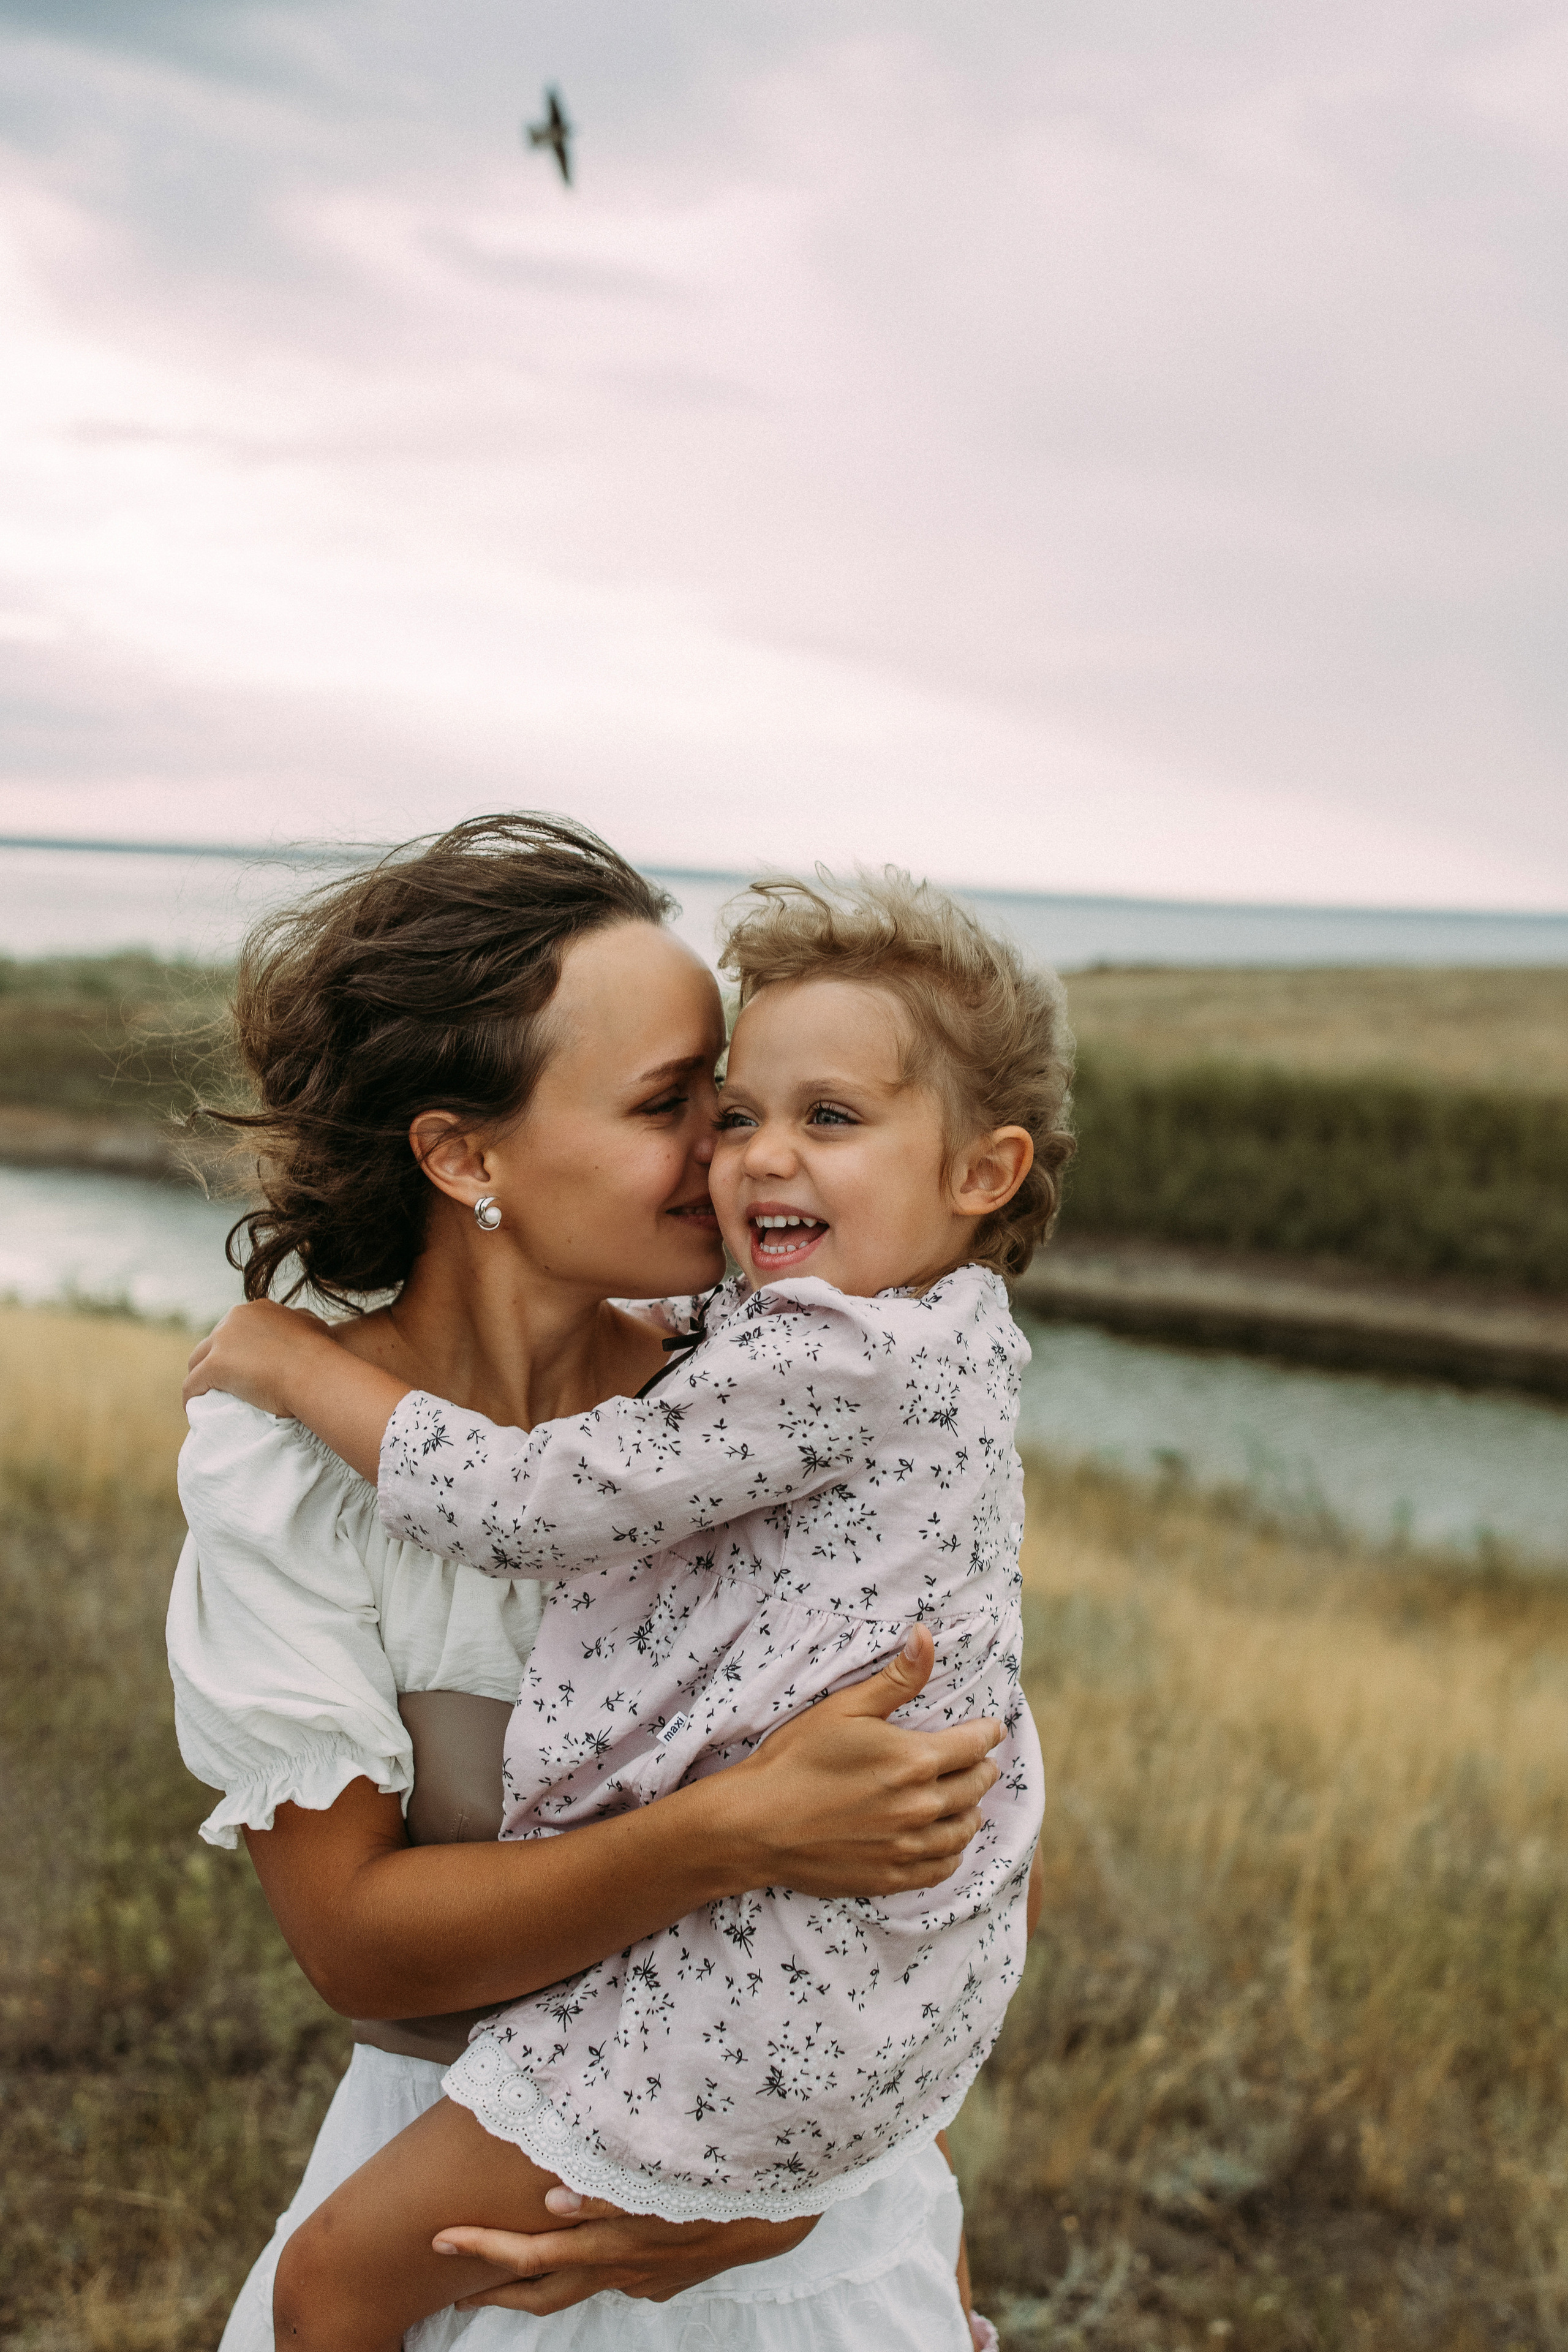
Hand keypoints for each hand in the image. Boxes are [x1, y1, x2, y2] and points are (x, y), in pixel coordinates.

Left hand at [183, 1300, 335, 1416]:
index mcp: (257, 1309)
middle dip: (215, 1360)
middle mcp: (235, 1318)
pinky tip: (194, 1409)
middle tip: (223, 1384)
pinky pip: (192, 1384)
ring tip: (205, 1396)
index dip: (235, 1348)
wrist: (314, 1372)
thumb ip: (302, 1321)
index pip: (235, 1328)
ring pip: (197, 1361)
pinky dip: (190, 1397)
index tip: (241, 1367)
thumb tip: (301, 1320)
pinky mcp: (213, 1366)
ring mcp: (222, 1341)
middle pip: (213, 1342)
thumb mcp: (314, 1325)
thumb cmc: (321, 1354)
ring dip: (199, 1377)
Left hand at [434, 2192, 817, 2312]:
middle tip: (447, 2269)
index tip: (438, 2239)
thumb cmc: (721, 2179)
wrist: (782, 2211)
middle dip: (490, 2284)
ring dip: (530, 2280)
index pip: (533, 2258)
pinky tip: (579, 2244)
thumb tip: (554, 2196)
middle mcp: (620, 2270)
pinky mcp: (663, 2276)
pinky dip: (583, 2266)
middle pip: (541, 2292)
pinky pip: (611, 2276)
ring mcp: (642, 2279)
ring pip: (573, 2289)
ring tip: (495, 2268)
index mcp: (612, 2246)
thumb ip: (609, 2188)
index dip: (483, 2252)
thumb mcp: (665, 2179)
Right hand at [716, 1624, 1004, 1899]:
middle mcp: (920, 1807)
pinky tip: (946, 1842)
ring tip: (967, 1800)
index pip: (976, 1745)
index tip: (993, 1728)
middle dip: (982, 1768)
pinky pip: (943, 1868)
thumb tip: (927, 1636)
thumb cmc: (796, 1759)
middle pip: (976, 1786)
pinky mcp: (892, 1877)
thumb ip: (896, 1678)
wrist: (756, 1824)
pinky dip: (952, 1852)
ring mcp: (907, 1847)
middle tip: (978, 1760)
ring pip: (964, 1829)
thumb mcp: (844, 1708)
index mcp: (914, 1760)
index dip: (988, 1733)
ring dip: (971, 1811)